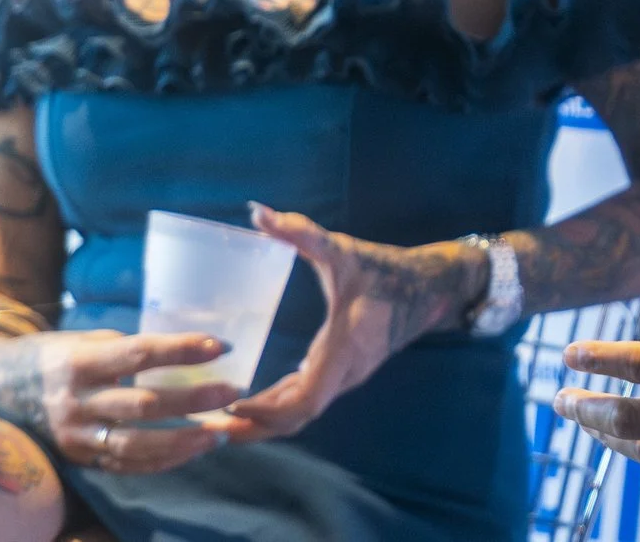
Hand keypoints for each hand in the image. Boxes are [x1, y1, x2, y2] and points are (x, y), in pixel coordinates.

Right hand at [0, 328, 237, 473]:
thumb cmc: (58, 356)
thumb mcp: (87, 341)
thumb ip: (129, 351)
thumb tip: (189, 352)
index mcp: (78, 362)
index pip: (137, 354)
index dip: (180, 349)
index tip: (222, 346)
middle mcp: (75, 402)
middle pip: (143, 405)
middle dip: (193, 399)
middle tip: (234, 391)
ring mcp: (76, 436)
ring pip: (136, 444)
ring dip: (184, 441)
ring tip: (221, 431)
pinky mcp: (79, 458)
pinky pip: (126, 464)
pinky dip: (163, 460)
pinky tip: (194, 450)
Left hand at [222, 204, 485, 439]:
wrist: (429, 288)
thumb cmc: (385, 270)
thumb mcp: (342, 249)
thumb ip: (301, 233)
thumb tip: (258, 211)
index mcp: (343, 351)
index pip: (304, 402)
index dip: (267, 411)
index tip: (231, 406)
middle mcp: (344, 374)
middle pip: (297, 418)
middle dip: (255, 427)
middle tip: (209, 428)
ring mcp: (345, 378)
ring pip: (302, 414)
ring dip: (264, 421)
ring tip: (219, 422)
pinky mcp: (343, 373)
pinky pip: (308, 400)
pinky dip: (278, 407)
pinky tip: (250, 403)